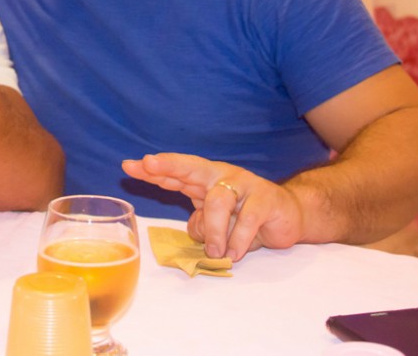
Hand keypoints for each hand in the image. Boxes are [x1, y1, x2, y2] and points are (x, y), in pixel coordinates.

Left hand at [122, 153, 304, 261]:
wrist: (289, 216)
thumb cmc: (244, 219)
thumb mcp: (215, 225)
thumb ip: (199, 224)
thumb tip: (195, 230)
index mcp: (204, 180)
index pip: (175, 174)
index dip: (153, 171)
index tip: (128, 166)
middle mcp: (221, 176)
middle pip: (191, 167)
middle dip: (168, 165)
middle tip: (148, 164)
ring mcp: (244, 184)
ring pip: (218, 201)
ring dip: (214, 231)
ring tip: (216, 252)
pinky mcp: (266, 198)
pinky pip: (247, 220)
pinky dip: (238, 240)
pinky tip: (234, 252)